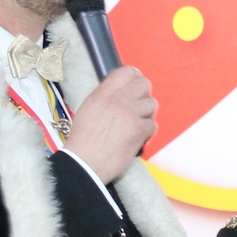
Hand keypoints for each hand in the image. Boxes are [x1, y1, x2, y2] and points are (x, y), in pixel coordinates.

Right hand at [65, 65, 156, 182]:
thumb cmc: (83, 141)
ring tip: (135, 125)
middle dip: (144, 95)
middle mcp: (117, 100)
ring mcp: (130, 114)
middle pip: (144, 84)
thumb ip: (105, 97)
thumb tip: (122, 92)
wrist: (84, 164)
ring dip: (146, 115)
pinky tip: (136, 138)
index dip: (134, 78)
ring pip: (152, 104)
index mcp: (102, 94)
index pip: (126, 72)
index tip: (135, 86)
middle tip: (138, 107)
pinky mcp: (139, 130)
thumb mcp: (89, 109)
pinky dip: (147, 132)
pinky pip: (153, 125)